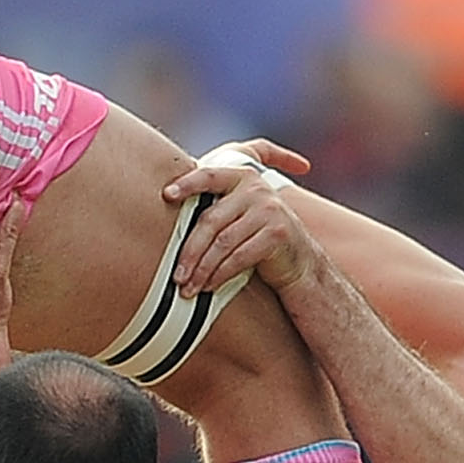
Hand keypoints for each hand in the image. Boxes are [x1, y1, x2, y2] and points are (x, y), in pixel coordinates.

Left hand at [161, 137, 324, 298]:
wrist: (299, 260)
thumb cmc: (255, 237)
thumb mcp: (236, 213)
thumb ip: (212, 205)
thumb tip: (164, 211)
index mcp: (241, 176)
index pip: (209, 176)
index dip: (187, 183)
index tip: (166, 195)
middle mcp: (256, 188)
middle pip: (210, 220)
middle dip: (190, 252)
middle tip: (176, 275)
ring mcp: (269, 210)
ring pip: (223, 243)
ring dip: (202, 269)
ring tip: (188, 286)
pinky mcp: (277, 233)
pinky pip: (239, 257)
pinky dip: (220, 274)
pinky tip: (209, 286)